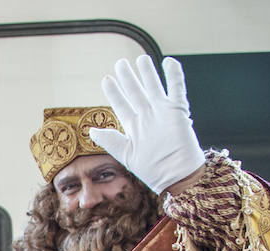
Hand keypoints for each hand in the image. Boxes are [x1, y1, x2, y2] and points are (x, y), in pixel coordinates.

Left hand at [89, 55, 205, 195]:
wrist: (174, 173)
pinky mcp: (178, 110)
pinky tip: (169, 62)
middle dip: (128, 78)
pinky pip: (177, 88)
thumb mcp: (125, 153)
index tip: (106, 79)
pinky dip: (174, 75)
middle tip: (120, 63)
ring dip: (147, 73)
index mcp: (134, 127)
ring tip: (141, 58)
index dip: (114, 92)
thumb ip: (109, 140)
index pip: (121, 104)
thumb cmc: (151, 168)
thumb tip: (91, 131)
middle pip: (136, 92)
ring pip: (154, 86)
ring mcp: (162, 112)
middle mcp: (147, 117)